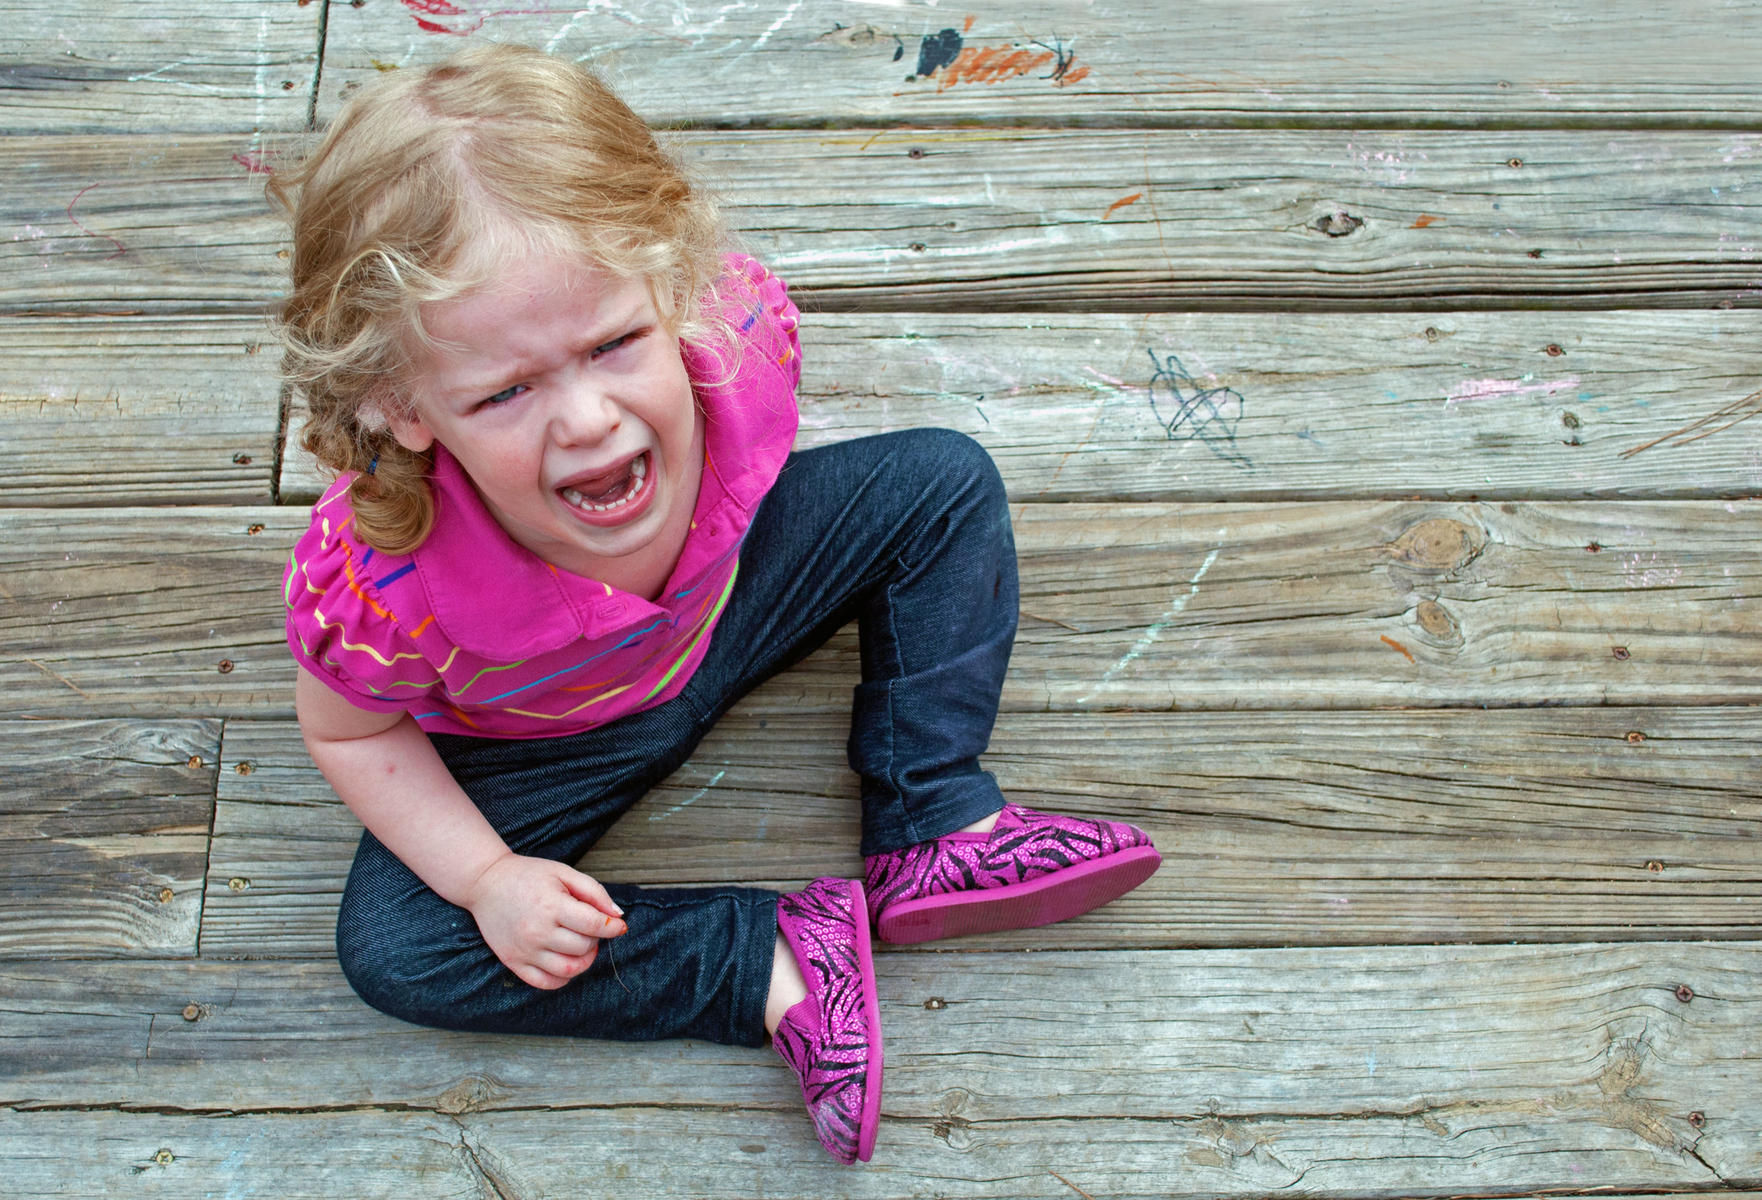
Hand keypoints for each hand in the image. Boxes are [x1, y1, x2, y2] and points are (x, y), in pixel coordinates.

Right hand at [462, 855, 627, 989]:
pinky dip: (563, 978)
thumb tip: (618, 916)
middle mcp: (537, 931)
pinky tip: (566, 961)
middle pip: (583, 947)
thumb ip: (594, 892)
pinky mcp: (513, 962)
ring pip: (569, 970)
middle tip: (590, 927)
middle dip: (595, 939)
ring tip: (582, 946)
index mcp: (551, 905)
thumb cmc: (528, 875)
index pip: (593, 925)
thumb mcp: (563, 872)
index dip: (612, 927)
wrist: (485, 883)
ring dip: (584, 961)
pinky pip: (545, 983)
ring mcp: (524, 950)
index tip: (618, 926)